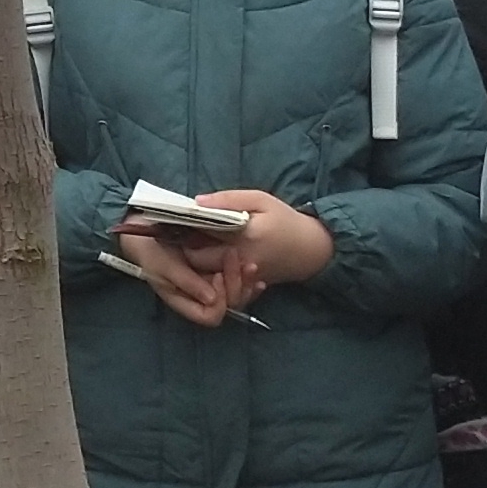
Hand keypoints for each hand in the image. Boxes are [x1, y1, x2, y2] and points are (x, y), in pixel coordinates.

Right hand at [121, 228, 270, 326]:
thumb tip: (212, 299)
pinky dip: (246, 276)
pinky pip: (238, 280)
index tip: (218, 275)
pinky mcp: (218, 271)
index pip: (211, 316)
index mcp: (186, 302)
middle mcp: (201, 298)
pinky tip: (252, 266)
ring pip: (238, 295)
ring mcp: (211, 285)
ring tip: (250, 264)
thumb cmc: (151, 249)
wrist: (146, 228)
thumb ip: (186, 282)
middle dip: (237, 286)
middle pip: (229, 307)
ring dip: (245, 281)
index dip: (219, 301)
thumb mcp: (163, 265)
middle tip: (237, 260)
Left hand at [192, 192, 333, 286]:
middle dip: (185, 249)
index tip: (174, 220)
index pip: (199, 236)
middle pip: (196, 261)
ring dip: (195, 264)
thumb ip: (228, 200)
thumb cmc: (285, 221)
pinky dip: (211, 276)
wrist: (312, 250)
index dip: (183, 229)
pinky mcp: (245, 287)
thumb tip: (196, 202)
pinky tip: (210, 260)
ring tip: (194, 247)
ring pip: (205, 277)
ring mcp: (241, 277)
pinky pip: (220, 286)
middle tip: (181, 235)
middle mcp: (239, 261)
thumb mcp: (260, 200)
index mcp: (241, 236)